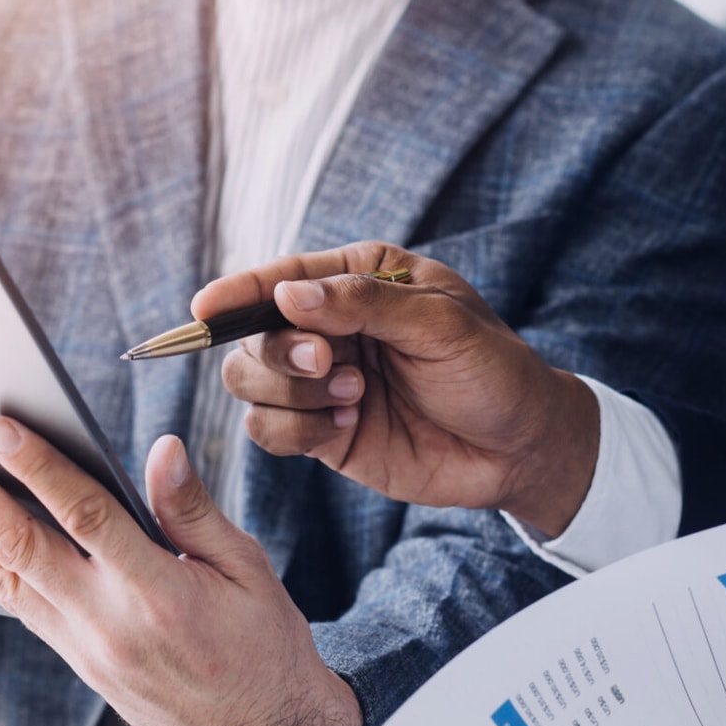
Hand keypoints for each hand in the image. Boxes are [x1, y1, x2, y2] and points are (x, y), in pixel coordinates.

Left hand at [0, 418, 360, 725]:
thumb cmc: (265, 646)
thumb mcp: (249, 569)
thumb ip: (193, 510)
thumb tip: (161, 450)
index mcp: (159, 592)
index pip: (85, 515)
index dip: (37, 467)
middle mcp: (110, 624)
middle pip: (21, 548)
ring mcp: (86, 649)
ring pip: (6, 580)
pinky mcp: (78, 663)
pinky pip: (18, 609)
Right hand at [197, 241, 599, 535]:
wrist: (521, 448)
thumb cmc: (492, 371)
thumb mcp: (440, 325)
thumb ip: (362, 305)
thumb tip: (288, 296)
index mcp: (357, 279)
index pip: (280, 278)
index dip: (236, 292)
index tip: (204, 309)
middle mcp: (330, 327)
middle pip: (252, 334)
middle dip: (280, 353)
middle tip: (329, 365)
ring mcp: (321, 382)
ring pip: (249, 384)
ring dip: (292, 395)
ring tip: (356, 398)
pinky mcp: (322, 432)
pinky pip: (268, 431)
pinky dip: (298, 431)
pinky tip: (349, 428)